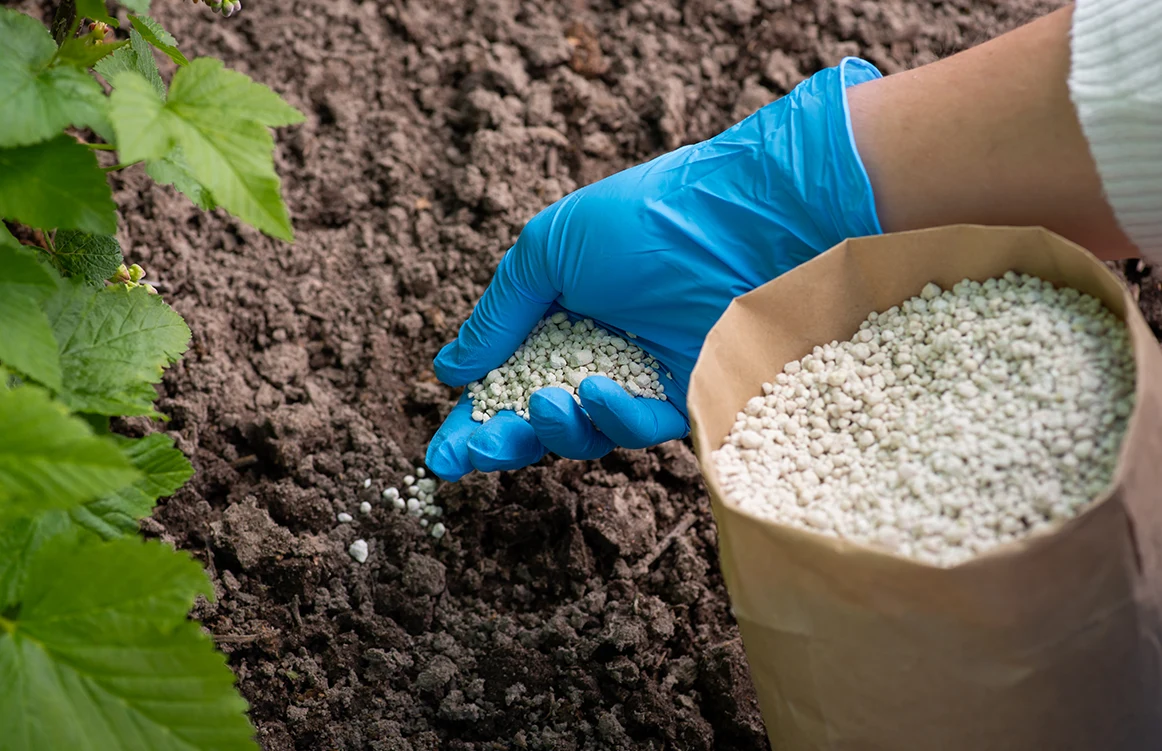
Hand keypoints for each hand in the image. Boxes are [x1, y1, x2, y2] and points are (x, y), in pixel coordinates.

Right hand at [426, 58, 883, 480]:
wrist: (741, 219)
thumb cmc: (643, 219)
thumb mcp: (549, 250)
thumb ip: (500, 313)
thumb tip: (451, 370)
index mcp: (560, 312)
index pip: (506, 376)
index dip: (474, 418)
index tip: (441, 453)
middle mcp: (599, 349)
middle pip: (540, 417)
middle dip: (503, 441)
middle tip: (473, 452)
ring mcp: (644, 375)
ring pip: (586, 434)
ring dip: (556, 429)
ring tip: (545, 404)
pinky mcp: (688, 395)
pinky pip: (641, 429)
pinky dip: (614, 418)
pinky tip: (598, 392)